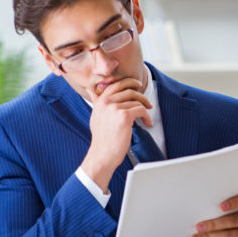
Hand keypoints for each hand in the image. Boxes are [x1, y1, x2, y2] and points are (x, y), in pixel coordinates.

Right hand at [81, 76, 152, 190]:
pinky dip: (147, 117)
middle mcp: (106, 102)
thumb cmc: (101, 138)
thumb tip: (90, 90)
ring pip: (136, 101)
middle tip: (147, 102)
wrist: (102, 154)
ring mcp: (115, 108)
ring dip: (145, 109)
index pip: (116, 84)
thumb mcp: (95, 116)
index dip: (129, 82)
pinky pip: (141, 110)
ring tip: (146, 118)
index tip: (137, 85)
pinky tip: (147, 123)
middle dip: (141, 95)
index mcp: (100, 101)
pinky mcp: (124, 116)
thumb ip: (96, 102)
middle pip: (128, 90)